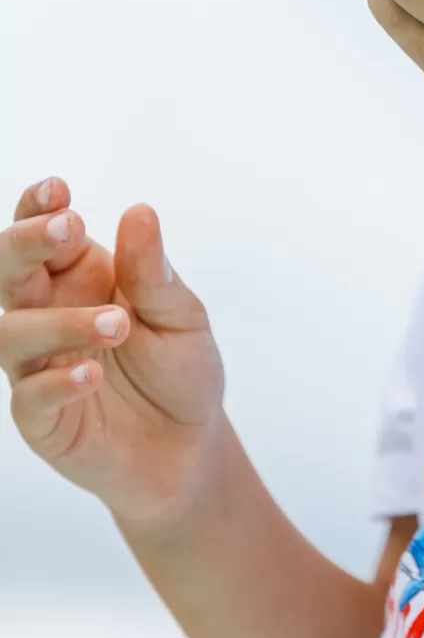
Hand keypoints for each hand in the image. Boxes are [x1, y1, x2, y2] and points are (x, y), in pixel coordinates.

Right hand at [0, 177, 226, 530]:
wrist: (191, 447)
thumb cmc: (181, 371)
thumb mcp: (181, 316)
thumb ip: (153, 272)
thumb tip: (138, 212)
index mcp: (79, 278)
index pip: (42, 234)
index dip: (37, 207)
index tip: (59, 190)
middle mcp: (49, 315)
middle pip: (7, 272)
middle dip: (25, 242)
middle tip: (68, 227)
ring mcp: (39, 368)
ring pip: (12, 333)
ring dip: (60, 322)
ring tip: (119, 323)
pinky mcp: (43, 420)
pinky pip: (28, 397)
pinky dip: (56, 382)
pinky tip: (91, 374)